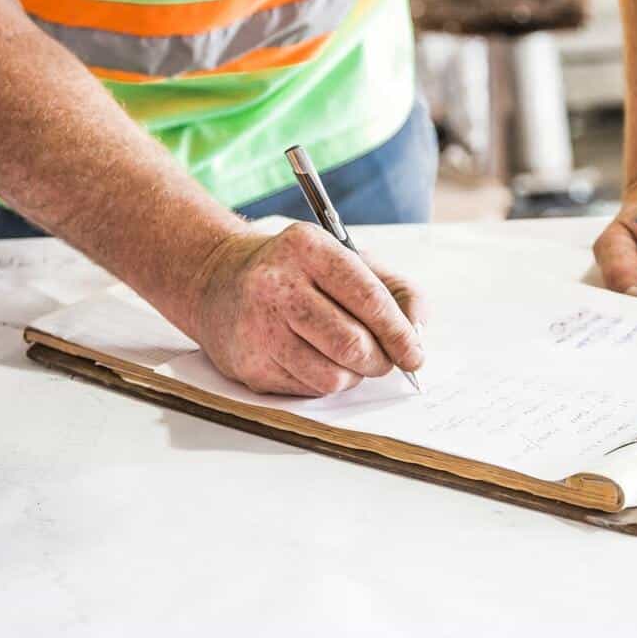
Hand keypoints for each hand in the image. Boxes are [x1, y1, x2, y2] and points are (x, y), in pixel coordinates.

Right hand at [189, 223, 425, 395]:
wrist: (218, 282)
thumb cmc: (296, 273)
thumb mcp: (346, 259)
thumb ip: (394, 289)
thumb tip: (418, 330)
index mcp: (307, 247)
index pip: (368, 298)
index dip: (399, 333)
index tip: (415, 354)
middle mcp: (276, 284)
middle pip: (352, 344)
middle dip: (379, 361)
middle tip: (383, 360)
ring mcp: (257, 326)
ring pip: (332, 377)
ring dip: (352, 376)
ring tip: (345, 357)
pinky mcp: (248, 363)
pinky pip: (307, 390)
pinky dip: (322, 382)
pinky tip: (311, 359)